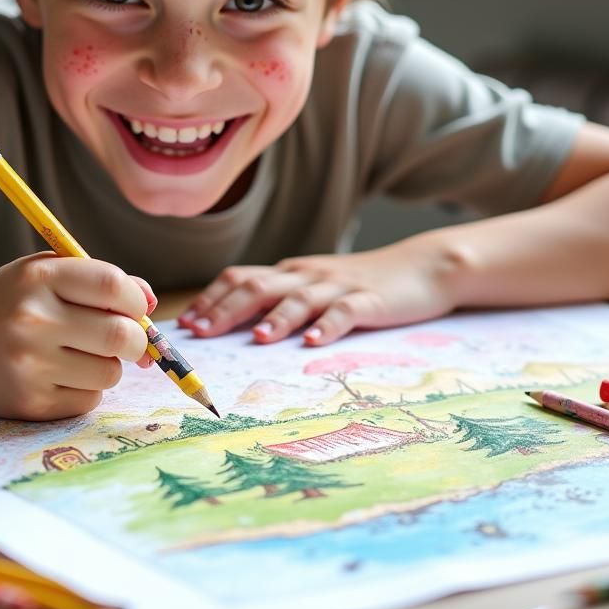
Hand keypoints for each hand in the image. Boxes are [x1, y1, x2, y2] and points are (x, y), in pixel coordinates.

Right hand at [0, 251, 154, 418]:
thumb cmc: (7, 303)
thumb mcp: (44, 274)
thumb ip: (98, 280)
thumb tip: (150, 302)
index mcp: (39, 277)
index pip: (112, 286)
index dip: (136, 299)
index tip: (135, 307)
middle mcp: (33, 320)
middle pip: (121, 335)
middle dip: (137, 340)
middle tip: (128, 340)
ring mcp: (30, 366)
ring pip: (110, 372)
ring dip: (108, 365)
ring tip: (81, 355)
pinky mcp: (29, 403)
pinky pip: (88, 400)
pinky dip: (86, 389)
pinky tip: (59, 375)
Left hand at [178, 243, 457, 345]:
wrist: (422, 266)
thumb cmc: (361, 284)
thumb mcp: (314, 287)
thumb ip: (280, 300)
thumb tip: (234, 324)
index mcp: (290, 273)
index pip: (240, 278)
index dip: (211, 299)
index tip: (186, 324)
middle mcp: (307, 275)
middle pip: (259, 287)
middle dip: (226, 310)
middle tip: (201, 333)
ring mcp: (338, 286)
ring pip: (299, 299)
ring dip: (276, 319)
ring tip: (258, 339)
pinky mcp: (370, 300)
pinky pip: (346, 312)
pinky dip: (328, 326)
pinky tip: (314, 342)